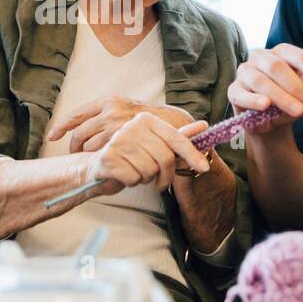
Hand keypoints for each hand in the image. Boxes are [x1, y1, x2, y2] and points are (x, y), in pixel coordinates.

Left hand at [48, 97, 193, 152]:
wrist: (173, 126)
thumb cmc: (146, 120)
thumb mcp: (125, 109)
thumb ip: (106, 115)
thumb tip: (81, 125)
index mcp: (107, 101)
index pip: (76, 115)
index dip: (62, 127)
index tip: (53, 136)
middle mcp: (110, 111)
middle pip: (79, 134)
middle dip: (74, 148)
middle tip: (75, 156)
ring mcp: (117, 127)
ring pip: (89, 148)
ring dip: (88, 157)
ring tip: (92, 162)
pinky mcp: (124, 141)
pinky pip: (103, 155)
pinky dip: (101, 161)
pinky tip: (103, 165)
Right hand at [86, 114, 210, 192]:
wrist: (97, 166)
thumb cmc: (130, 156)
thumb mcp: (155, 144)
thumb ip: (178, 137)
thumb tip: (204, 126)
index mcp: (146, 119)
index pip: (175, 138)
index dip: (192, 154)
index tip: (204, 168)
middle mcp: (132, 126)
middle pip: (165, 158)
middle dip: (165, 175)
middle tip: (158, 181)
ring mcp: (118, 141)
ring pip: (149, 170)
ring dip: (145, 179)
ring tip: (135, 172)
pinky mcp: (108, 158)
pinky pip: (134, 178)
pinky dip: (131, 182)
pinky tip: (123, 176)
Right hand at [228, 43, 302, 131]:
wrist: (268, 123)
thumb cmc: (287, 102)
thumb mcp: (302, 95)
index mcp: (281, 52)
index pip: (300, 57)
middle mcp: (260, 57)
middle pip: (278, 66)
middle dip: (298, 88)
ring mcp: (244, 72)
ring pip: (261, 80)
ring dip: (282, 97)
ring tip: (298, 111)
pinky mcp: (233, 90)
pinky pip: (242, 94)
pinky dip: (254, 100)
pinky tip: (266, 106)